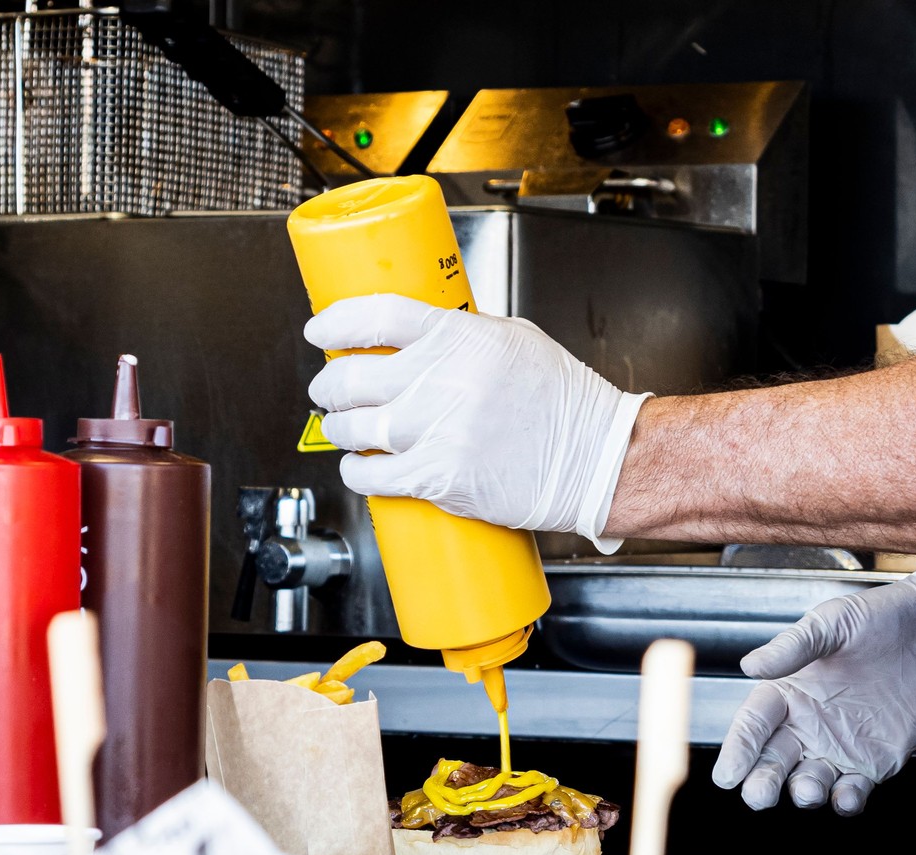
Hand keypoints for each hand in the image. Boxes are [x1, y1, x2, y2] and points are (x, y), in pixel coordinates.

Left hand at [306, 295, 650, 545]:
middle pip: (351, 374)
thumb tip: (416, 340)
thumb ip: (463, 336)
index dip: (336, 321)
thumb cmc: (565, 403)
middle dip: (329, 383)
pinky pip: (371, 474)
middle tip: (328, 388)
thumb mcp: (515, 341)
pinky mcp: (438, 478)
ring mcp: (436, 430)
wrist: (596, 460)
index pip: (376, 315)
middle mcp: (441, 379)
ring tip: (343, 428)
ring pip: (352, 426)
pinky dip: (355, 470)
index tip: (320, 329)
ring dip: (337, 428)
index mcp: (460, 336)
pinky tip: (358, 465)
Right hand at [711, 569, 915, 814]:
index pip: (753, 725)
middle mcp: (808, 723)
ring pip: (808, 782)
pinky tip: (845, 796)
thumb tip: (750, 666)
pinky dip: (845, 801)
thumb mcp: (832, 623)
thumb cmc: (885, 617)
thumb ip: (792, 648)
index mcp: (790, 690)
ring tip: (807, 790)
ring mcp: (840, 746)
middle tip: (758, 795)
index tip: (728, 774)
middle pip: (773, 762)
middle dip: (762, 782)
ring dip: (803, 793)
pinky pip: (851, 791)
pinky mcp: (874, 762)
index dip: (739, 749)